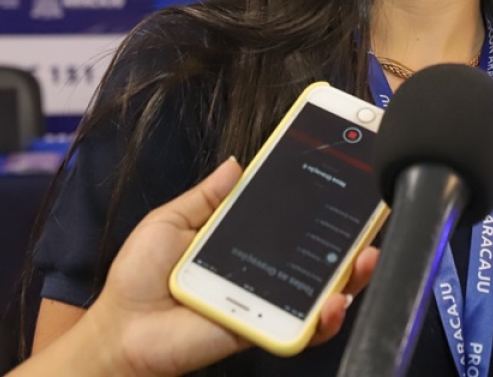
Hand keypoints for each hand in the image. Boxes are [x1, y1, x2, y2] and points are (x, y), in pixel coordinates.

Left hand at [84, 158, 378, 376]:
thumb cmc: (138, 278)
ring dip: (351, 276)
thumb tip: (237, 162)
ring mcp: (265, 301)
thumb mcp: (170, 221)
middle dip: (351, 238)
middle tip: (371, 219)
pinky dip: (323, 319)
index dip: (317, 205)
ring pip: (320, 291)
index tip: (343, 180)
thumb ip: (207, 196)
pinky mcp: (261, 330)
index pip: (289, 221)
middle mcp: (262, 270)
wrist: (121, 329)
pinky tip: (334, 303)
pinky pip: (301, 329)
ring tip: (365, 259)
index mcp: (243, 241)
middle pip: (317, 255)